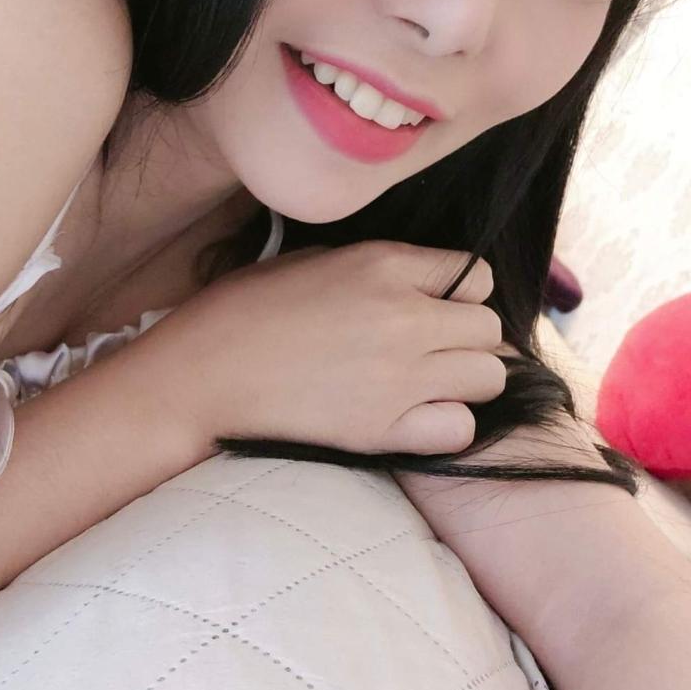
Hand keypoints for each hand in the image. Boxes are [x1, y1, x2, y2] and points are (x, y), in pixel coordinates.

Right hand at [154, 240, 506, 455]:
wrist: (201, 375)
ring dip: (466, 380)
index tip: (436, 307)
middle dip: (468, 338)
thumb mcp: (314, 260)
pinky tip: (415, 417)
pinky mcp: (382, 429)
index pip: (475, 275)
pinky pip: (460, 428)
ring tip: (428, 384)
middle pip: (489, 328)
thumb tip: (420, 283)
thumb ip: (378, 267)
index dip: (459, 293)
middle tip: (434, 350)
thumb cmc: (244, 310)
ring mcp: (398, 377)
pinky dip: (447, 424)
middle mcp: (403, 317)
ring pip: (489, 377)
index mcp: (383, 265)